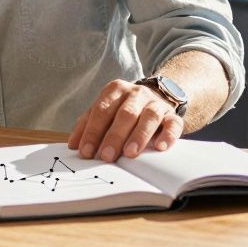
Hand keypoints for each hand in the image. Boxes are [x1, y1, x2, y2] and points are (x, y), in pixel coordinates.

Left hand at [67, 79, 183, 161]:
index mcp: (115, 90)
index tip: (86, 152)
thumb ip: (87, 125)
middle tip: (106, 156)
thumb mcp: (104, 112)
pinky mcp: (173, 116)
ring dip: (139, 136)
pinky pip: (173, 123)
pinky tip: (160, 147)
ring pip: (149, 117)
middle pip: (125, 114)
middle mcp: (136, 93)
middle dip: (114, 136)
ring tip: (130, 154)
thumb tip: (74, 145)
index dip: (92, 132)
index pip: (101, 110)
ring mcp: (156, 103)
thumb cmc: (124, 110)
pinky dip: (167, 135)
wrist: (157, 98)